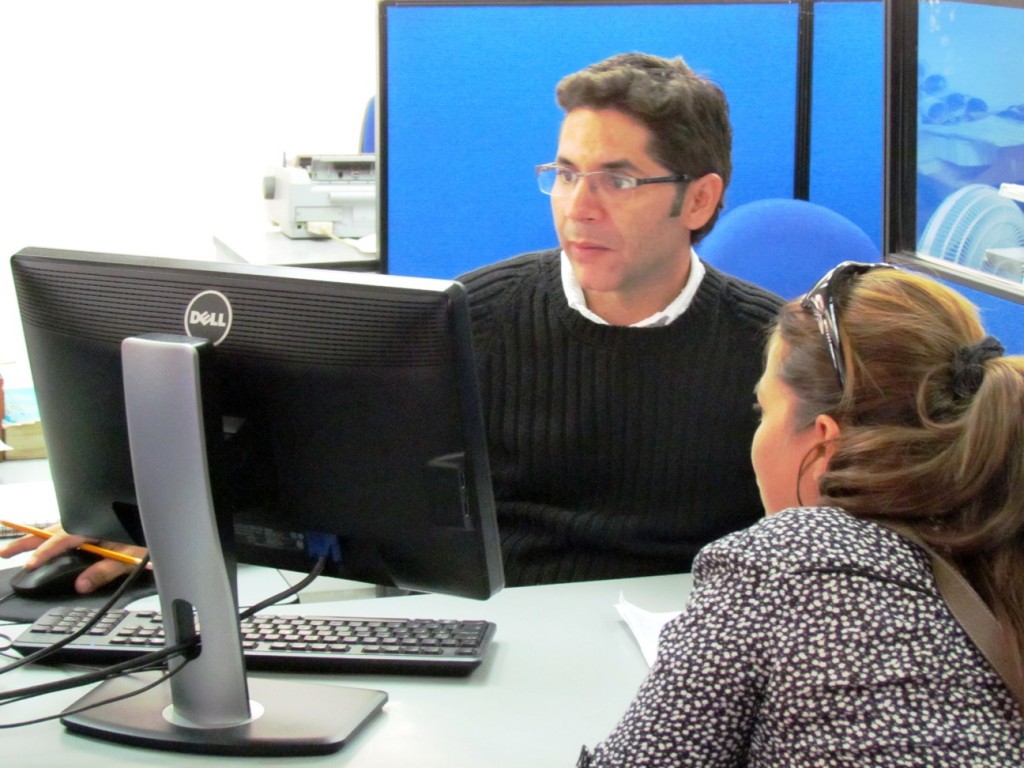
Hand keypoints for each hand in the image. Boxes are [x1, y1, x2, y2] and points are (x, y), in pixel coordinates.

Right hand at [0, 524, 146, 593]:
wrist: (159, 514)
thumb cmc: (146, 533)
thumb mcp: (129, 556)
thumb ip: (105, 571)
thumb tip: (81, 586)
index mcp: (94, 525)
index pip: (62, 539)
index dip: (45, 552)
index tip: (30, 563)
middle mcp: (88, 520)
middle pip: (51, 531)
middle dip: (27, 542)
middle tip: (5, 553)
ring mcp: (90, 520)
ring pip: (57, 529)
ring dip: (36, 538)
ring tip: (15, 550)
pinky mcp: (93, 523)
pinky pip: (68, 528)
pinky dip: (52, 536)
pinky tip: (45, 545)